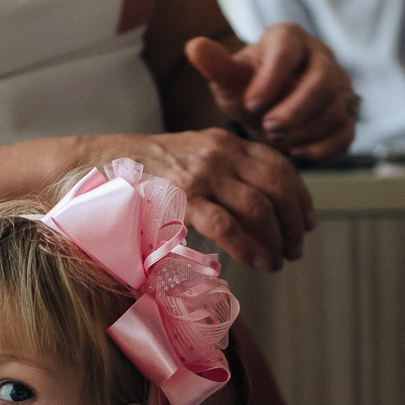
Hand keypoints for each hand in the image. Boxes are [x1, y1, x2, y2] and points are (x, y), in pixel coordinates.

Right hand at [131, 128, 312, 269]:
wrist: (96, 164)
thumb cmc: (144, 170)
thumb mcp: (192, 156)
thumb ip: (225, 171)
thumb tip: (260, 207)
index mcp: (226, 142)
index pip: (281, 165)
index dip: (302, 198)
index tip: (308, 223)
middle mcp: (220, 154)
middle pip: (278, 187)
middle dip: (294, 223)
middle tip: (295, 251)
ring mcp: (201, 175)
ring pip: (259, 207)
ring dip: (276, 240)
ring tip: (277, 262)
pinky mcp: (182, 199)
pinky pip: (227, 226)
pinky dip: (249, 247)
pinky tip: (257, 262)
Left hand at [187, 25, 357, 162]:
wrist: (266, 109)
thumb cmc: (247, 87)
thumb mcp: (228, 78)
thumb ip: (215, 65)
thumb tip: (193, 46)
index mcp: (290, 38)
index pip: (289, 50)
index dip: (272, 79)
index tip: (250, 104)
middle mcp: (321, 56)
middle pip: (322, 80)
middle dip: (295, 109)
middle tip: (268, 128)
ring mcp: (339, 86)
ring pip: (336, 108)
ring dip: (305, 130)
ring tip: (276, 140)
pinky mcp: (346, 114)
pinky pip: (346, 132)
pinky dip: (323, 147)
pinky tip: (297, 153)